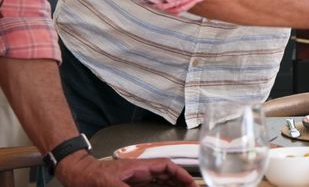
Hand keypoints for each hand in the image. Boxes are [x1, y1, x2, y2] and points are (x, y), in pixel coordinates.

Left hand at [55, 151, 194, 186]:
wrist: (75, 174)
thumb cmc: (89, 177)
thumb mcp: (109, 185)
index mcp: (139, 167)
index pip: (166, 166)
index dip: (180, 174)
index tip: (191, 182)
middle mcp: (140, 172)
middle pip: (166, 175)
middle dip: (180, 182)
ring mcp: (134, 180)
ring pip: (160, 183)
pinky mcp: (128, 186)